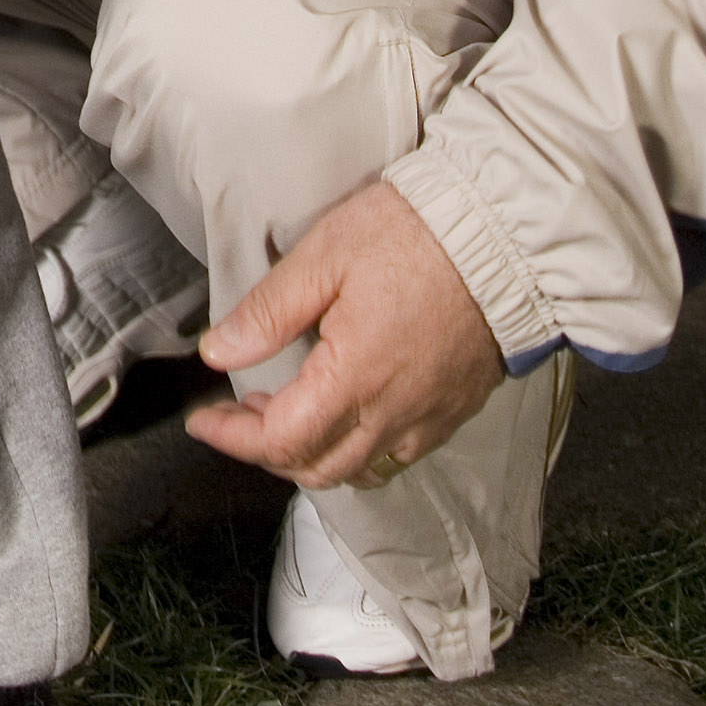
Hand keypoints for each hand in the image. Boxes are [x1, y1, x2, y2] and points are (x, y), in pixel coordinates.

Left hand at [186, 178, 503, 488]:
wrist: (502, 239)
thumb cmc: (414, 235)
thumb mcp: (324, 256)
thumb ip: (268, 312)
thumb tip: (217, 353)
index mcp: (354, 380)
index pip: (281, 440)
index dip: (233, 438)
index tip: (202, 422)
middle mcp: (393, 416)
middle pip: (318, 467)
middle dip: (267, 450)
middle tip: (236, 413)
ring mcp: (428, 420)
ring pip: (359, 469)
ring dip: (312, 454)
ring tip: (283, 411)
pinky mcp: (453, 412)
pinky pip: (397, 455)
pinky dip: (357, 448)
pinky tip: (342, 410)